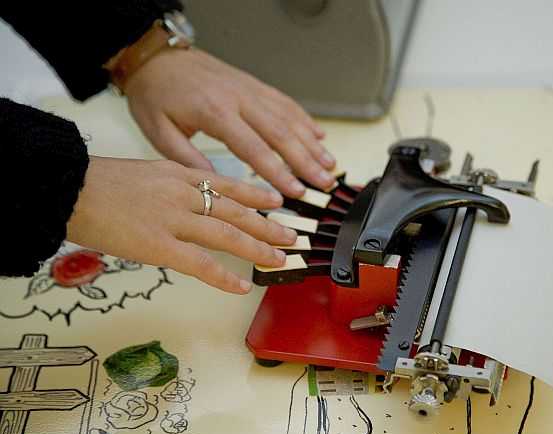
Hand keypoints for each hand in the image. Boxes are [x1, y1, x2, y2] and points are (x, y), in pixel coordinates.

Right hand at [67, 156, 296, 293]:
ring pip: (227, 236)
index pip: (229, 185)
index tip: (277, 202)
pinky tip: (241, 286)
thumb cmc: (102, 182)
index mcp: (180, 174)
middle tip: (291, 236)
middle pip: (236, 212)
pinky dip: (223, 277)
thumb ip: (175, 185)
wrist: (69, 187)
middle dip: (268, 225)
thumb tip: (197, 201)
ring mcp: (173, 220)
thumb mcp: (147, 172)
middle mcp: (184, 195)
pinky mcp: (158, 246)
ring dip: (257, 249)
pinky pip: (200, 265)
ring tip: (279, 260)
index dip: (257, 196)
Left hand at [124, 48, 336, 197]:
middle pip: (281, 133)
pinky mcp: (253, 85)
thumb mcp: (159, 132)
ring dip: (312, 143)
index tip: (296, 191)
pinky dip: (305, 120)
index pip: (254, 148)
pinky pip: (285, 103)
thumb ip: (188, 160)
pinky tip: (319, 136)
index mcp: (215, 113)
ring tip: (330, 165)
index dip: (278, 173)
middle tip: (324, 183)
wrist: (156, 56)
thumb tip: (217, 186)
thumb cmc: (155, 94)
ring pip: (289, 118)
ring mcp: (249, 90)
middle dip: (306, 161)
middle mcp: (239, 99)